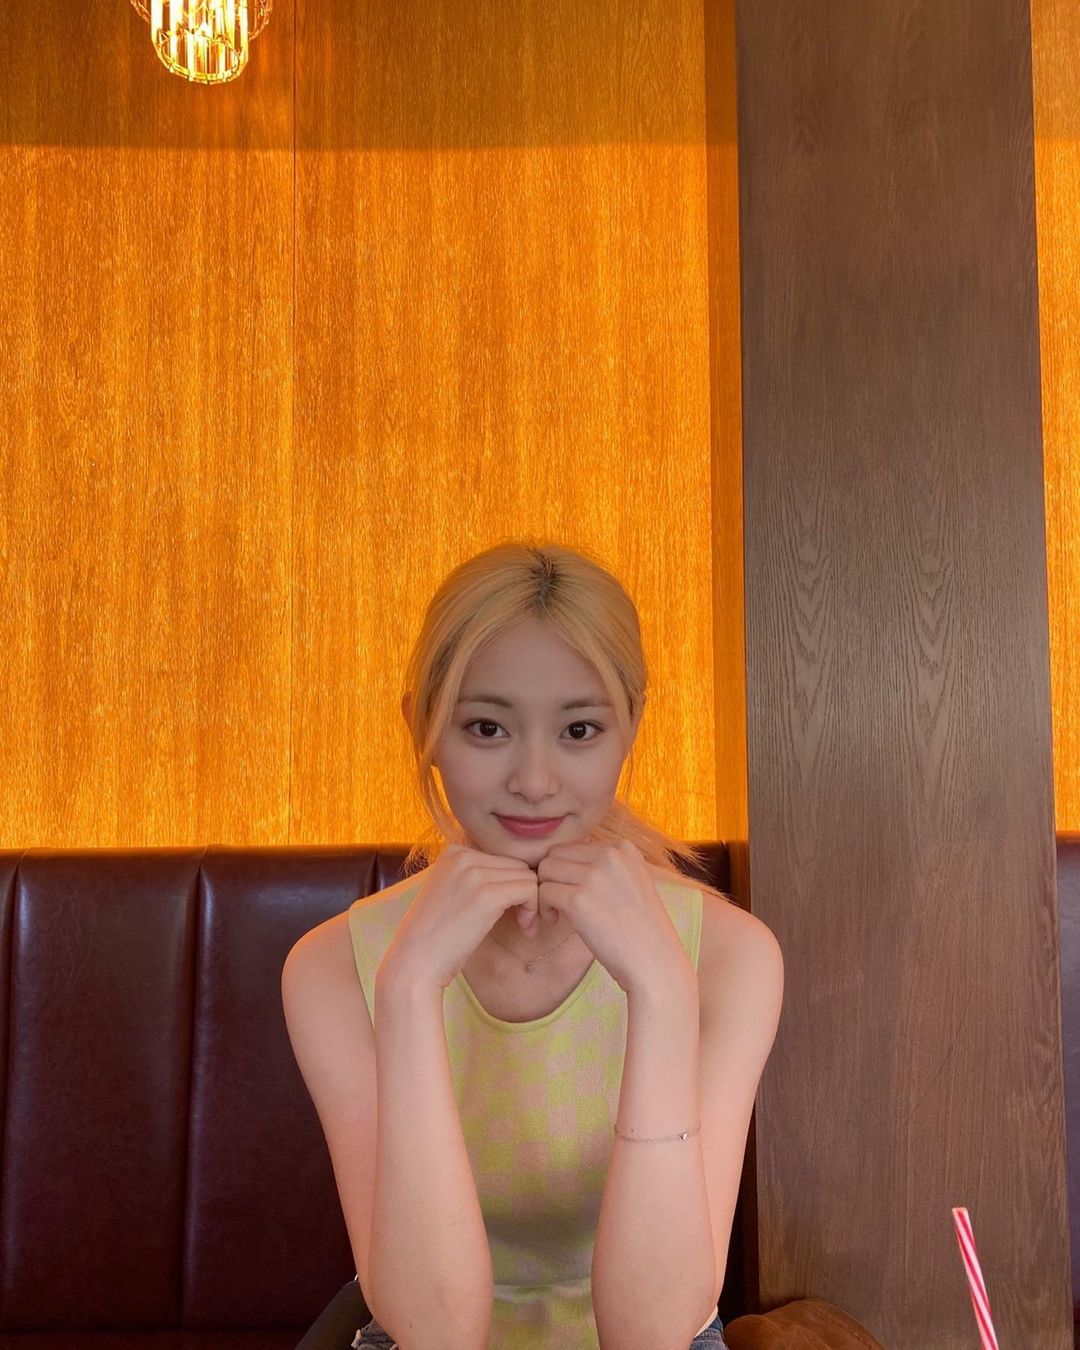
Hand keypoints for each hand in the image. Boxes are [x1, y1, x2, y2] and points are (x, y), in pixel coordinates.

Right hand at [376, 843, 540, 993]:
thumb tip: (519, 875)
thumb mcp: (452, 893)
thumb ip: (476, 878)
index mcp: (454, 852)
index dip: (511, 885)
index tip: (507, 912)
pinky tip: (525, 928)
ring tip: (524, 926)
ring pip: (528, 876)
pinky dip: (533, 909)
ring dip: (531, 903)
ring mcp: (474, 874)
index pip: (503, 859)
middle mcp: (463, 856)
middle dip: (524, 893)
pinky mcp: (486, 895)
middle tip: (520, 921)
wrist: (414, 963)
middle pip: (518, 866)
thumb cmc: (435, 936)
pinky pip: (530, 890)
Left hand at [534, 839, 695, 997]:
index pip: (574, 846)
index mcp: (623, 847)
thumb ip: (605, 867)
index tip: (574, 893)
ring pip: (545, 870)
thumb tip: (566, 859)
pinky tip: (556, 921)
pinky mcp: (579, 899)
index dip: (566, 870)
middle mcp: (610, 855)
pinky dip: (543, 907)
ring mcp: (594, 876)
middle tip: (559, 903)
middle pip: (555, 854)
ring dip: (545, 892)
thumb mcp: (632, 882)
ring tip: (558, 913)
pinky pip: (543, 892)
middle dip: (552, 878)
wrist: (655, 962)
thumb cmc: (641, 929)